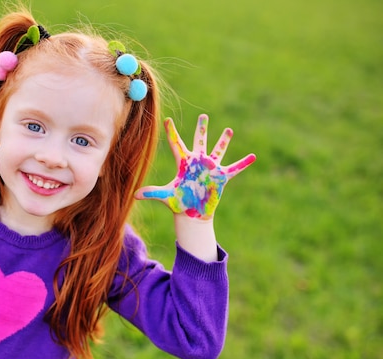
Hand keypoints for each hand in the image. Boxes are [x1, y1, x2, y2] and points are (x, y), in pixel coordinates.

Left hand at [135, 114, 255, 219]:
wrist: (192, 214)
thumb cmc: (178, 203)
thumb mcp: (165, 196)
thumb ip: (151, 193)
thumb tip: (134, 195)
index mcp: (183, 163)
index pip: (176, 144)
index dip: (172, 132)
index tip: (167, 120)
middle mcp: (197, 162)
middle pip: (199, 141)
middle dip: (201, 129)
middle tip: (202, 116)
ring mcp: (210, 168)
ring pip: (218, 150)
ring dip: (223, 141)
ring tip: (228, 130)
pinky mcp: (221, 177)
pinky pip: (235, 168)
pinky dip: (244, 163)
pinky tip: (253, 156)